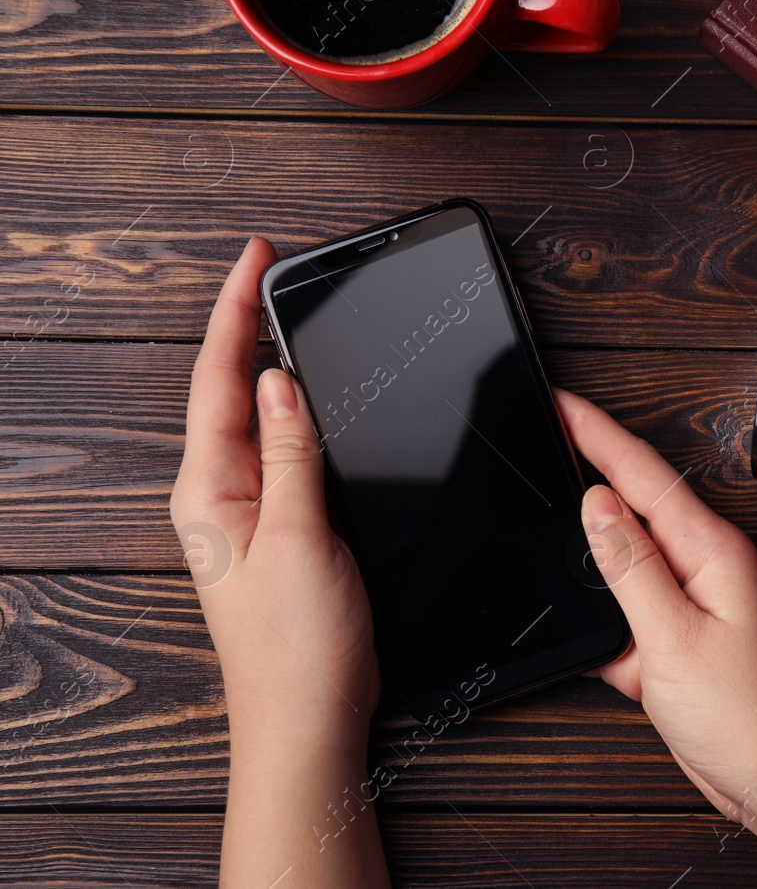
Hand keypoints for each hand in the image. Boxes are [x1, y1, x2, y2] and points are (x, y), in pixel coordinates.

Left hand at [171, 237, 387, 887]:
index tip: (257, 258)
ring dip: (280, 365)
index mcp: (209, 489)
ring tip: (298, 314)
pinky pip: (290, 452)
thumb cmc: (297, 646)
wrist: (309, 720)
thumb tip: (282, 380)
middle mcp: (221, 494)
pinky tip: (325, 398)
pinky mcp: (284, 529)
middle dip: (252, 325)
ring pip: (263, 418)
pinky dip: (304, 414)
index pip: (218, 379)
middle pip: (233, 388)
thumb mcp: (299, 538)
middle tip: (281, 271)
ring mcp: (251, 511)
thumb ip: (293, 455)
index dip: (237, 313)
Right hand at [559, 389, 756, 887]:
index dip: (596, 434)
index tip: (559, 400)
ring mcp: (689, 606)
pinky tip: (569, 608)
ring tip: (540, 510)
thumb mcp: (675, 638)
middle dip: (587, 472)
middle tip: (539, 436)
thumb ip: (631, 568)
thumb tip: (597, 504)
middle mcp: (702, 568)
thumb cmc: (751, 718)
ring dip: (585, 548)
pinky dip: (596, 612)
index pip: (642, 475)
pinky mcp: (675, 645)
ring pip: (621, 563)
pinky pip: (624, 613)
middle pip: (631, 509)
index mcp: (711, 551)